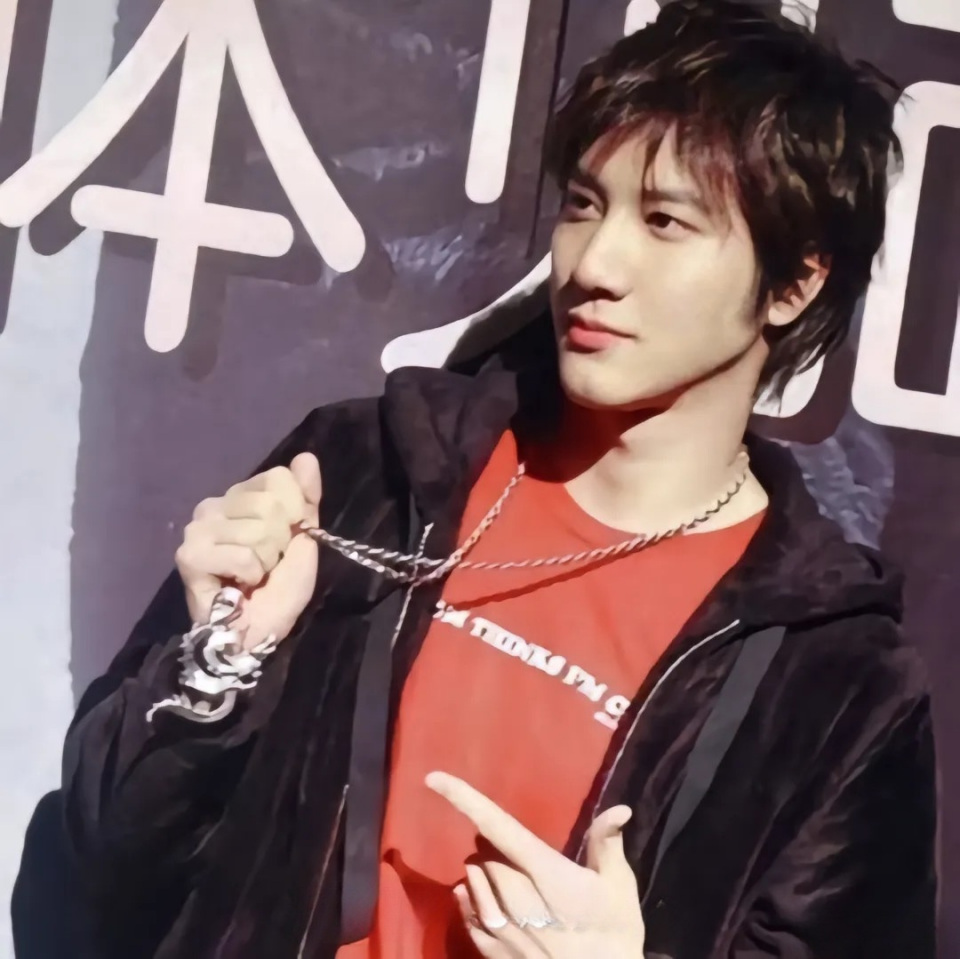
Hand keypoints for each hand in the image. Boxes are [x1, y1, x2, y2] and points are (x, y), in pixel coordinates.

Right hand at [175, 453, 321, 647]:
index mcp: (240, 497)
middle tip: (266, 565)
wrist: (256, 635)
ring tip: (251, 577)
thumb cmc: (277, 591)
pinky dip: (249, 574)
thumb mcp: (304, 539)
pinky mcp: (190, 555)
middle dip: (280, 542)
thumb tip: (306, 457)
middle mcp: (214, 505)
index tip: (286, 540)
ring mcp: (198, 529)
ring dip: (265, 561)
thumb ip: (306, 498)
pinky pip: (241, 554)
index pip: (278, 478)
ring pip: (257, 530)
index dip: (295, 512)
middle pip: (269, 503)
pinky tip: (236, 585)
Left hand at [426, 772, 645, 958]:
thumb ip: (607, 844)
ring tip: (512, 885)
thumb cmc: (613, 934)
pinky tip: (487, 902)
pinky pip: (467, 913)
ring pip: (472, 881)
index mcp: (544, 872)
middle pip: (484, 855)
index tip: (433, 778)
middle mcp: (515, 896)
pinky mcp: (492, 951)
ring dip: (484, 875)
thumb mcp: (619, 888)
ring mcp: (500, 927)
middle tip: (524, 861)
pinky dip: (471, 901)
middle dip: (497, 851)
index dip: (463, 799)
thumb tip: (619, 809)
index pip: (496, 825)